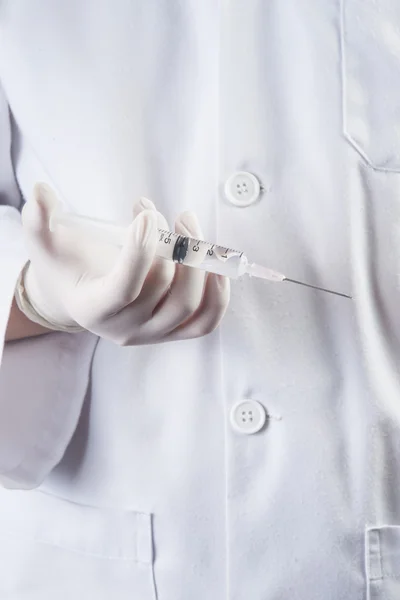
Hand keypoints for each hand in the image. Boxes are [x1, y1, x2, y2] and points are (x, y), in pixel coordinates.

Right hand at [20, 183, 229, 344]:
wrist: (80, 294)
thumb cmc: (67, 265)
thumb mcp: (46, 242)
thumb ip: (39, 220)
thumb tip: (40, 191)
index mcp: (93, 308)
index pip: (123, 289)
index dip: (139, 252)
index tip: (148, 214)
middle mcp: (125, 329)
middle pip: (164, 295)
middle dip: (177, 250)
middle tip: (177, 217)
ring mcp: (152, 334)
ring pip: (188, 307)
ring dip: (199, 265)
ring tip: (191, 229)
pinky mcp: (172, 332)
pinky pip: (205, 323)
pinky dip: (218, 295)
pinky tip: (214, 264)